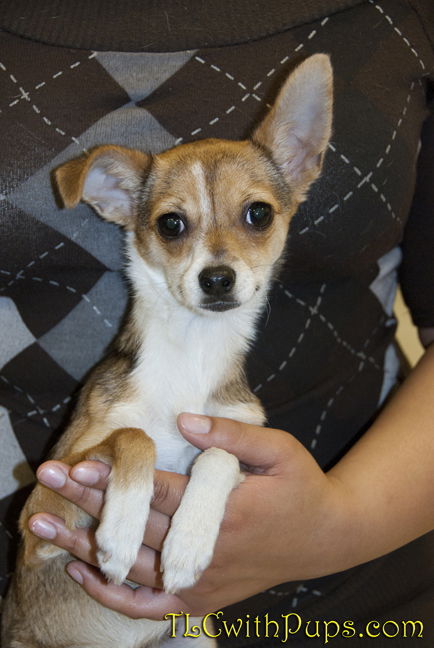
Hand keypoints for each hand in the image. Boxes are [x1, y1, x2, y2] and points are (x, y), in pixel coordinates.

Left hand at [29, 414, 348, 618]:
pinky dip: (112, 592)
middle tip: (46, 481)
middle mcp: (209, 552)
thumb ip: (232, 435)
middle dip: (88, 502)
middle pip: (136, 527)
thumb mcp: (279, 449)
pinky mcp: (201, 599)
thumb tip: (184, 420)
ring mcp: (203, 582)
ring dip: (84, 546)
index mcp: (228, 512)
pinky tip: (82, 572)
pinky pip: (148, 604)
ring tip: (43, 526)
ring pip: (131, 567)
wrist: (325, 538)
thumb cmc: (301, 486)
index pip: (159, 494)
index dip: (117, 479)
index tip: (79, 464)